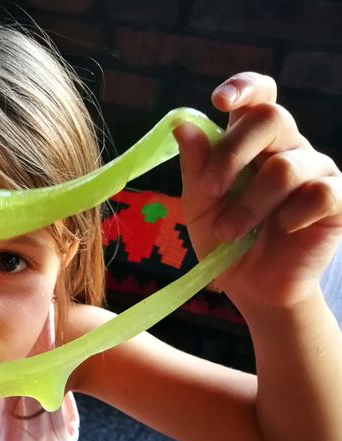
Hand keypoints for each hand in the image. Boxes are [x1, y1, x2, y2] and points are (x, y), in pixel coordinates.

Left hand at [174, 72, 341, 309]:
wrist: (251, 285)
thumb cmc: (224, 238)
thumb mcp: (199, 204)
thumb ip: (195, 166)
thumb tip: (182, 126)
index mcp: (251, 141)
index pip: (258, 96)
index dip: (244, 87)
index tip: (220, 101)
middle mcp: (287, 147)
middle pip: (271, 118)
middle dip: (232, 153)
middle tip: (210, 190)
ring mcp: (316, 171)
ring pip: (286, 166)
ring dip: (249, 204)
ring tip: (229, 231)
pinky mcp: (338, 200)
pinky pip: (321, 193)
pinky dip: (292, 215)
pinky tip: (282, 229)